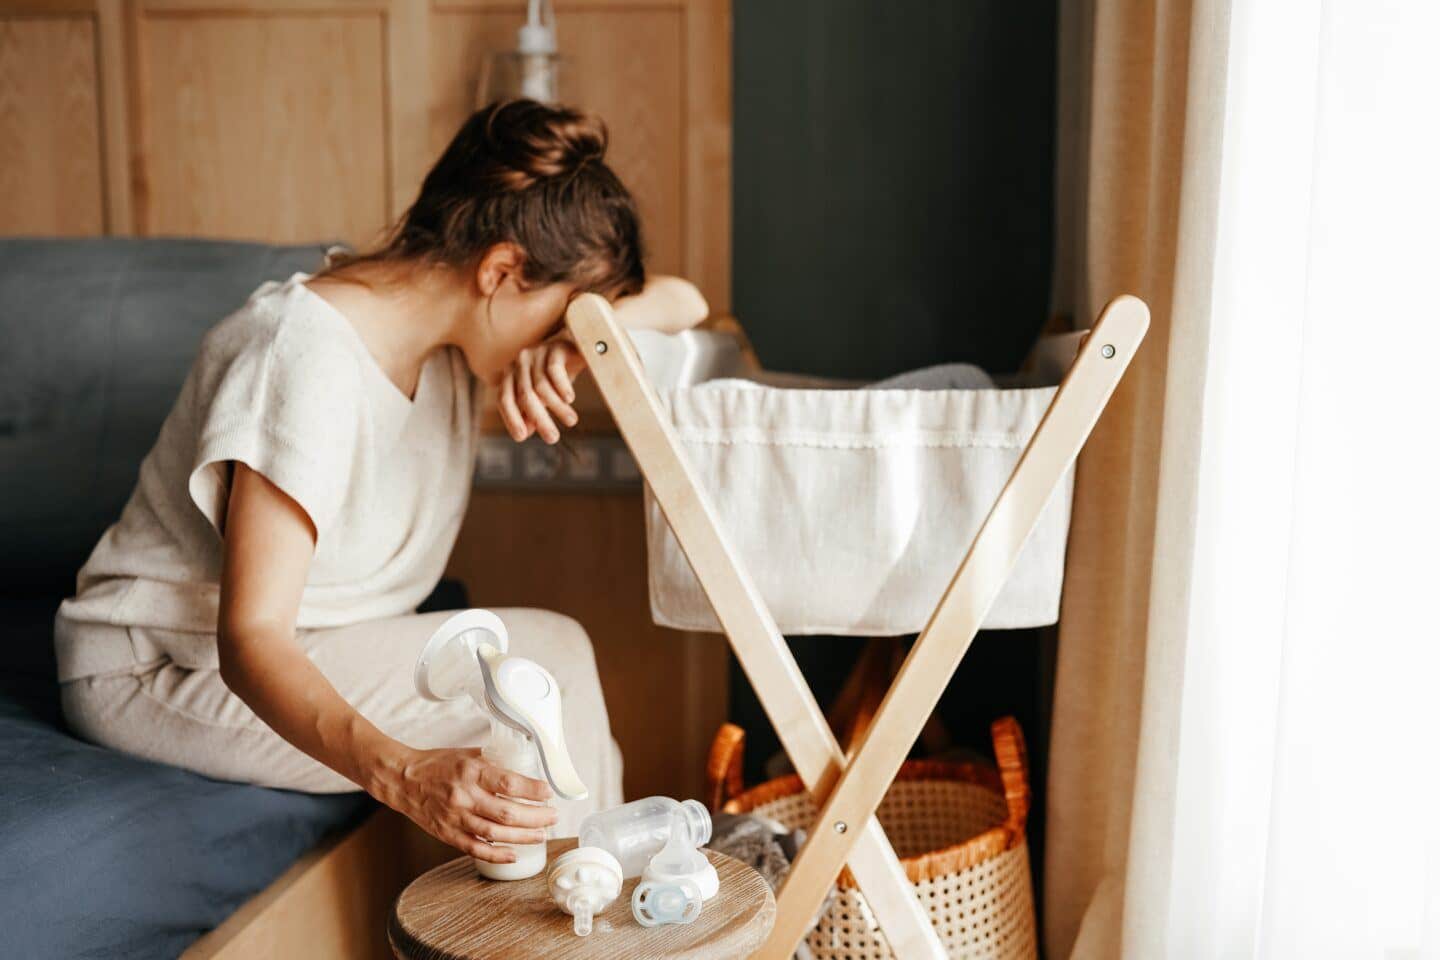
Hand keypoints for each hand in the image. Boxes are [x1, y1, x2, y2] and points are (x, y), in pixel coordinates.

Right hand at [373, 746, 557, 862]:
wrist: (403, 780)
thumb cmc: (438, 765)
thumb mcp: (468, 754)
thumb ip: (495, 762)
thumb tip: (525, 766)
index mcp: (471, 771)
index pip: (508, 783)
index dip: (532, 790)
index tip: (548, 793)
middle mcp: (464, 796)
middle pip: (507, 812)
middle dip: (536, 817)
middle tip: (553, 817)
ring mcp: (455, 818)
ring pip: (495, 833)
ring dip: (522, 836)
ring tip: (542, 835)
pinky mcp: (448, 834)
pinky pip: (475, 849)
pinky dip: (496, 855)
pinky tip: (513, 854)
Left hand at [496, 335, 584, 443]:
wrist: (579, 345)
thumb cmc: (558, 374)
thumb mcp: (544, 395)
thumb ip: (531, 410)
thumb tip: (526, 431)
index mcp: (512, 374)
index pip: (505, 398)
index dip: (510, 418)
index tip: (521, 437)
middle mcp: (520, 362)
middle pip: (525, 396)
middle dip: (540, 419)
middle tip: (553, 438)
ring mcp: (537, 352)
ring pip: (542, 386)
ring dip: (557, 407)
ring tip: (571, 421)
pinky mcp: (555, 347)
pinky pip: (554, 370)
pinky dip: (562, 386)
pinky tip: (570, 399)